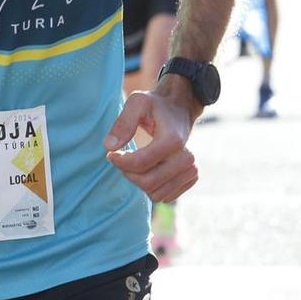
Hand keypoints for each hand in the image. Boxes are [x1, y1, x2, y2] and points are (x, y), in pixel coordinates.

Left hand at [104, 83, 200, 201]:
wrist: (179, 110)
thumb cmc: (155, 106)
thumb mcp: (136, 102)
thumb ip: (123, 123)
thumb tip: (109, 146)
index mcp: (173, 140)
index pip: (140, 163)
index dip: (120, 162)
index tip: (111, 153)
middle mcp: (187, 158)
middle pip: (148, 183)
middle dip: (128, 173)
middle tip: (122, 158)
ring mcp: (191, 170)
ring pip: (156, 194)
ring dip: (139, 181)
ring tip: (135, 162)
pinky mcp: (191, 178)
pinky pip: (165, 197)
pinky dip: (152, 187)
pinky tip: (149, 169)